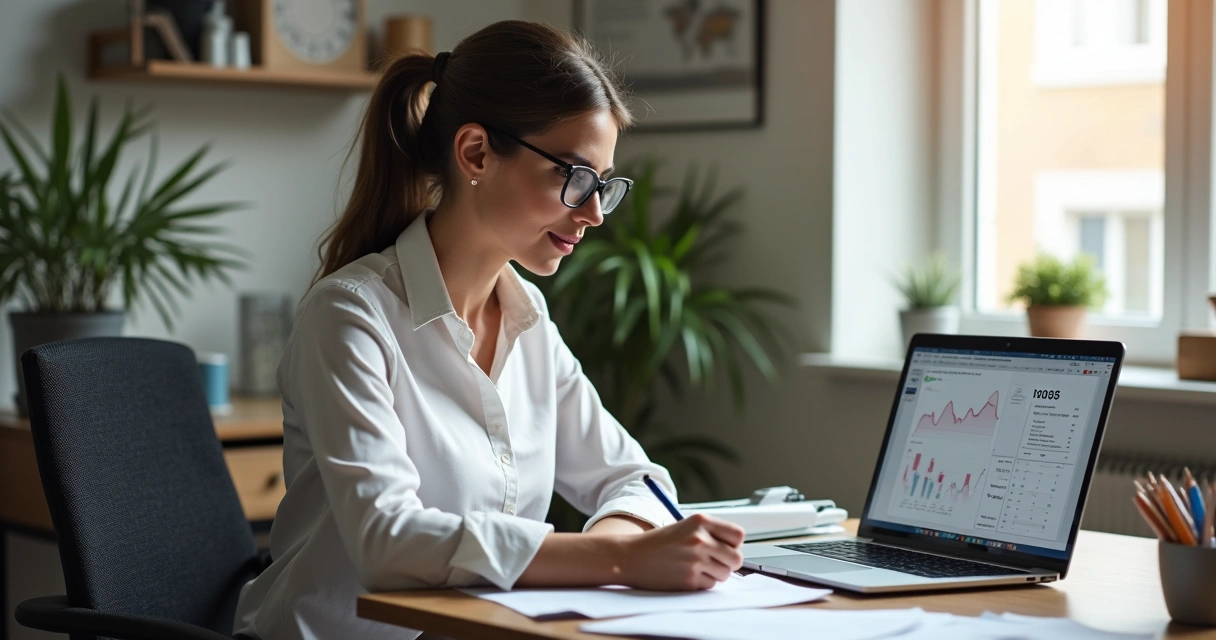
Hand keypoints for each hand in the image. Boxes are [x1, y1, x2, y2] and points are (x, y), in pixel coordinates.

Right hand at [618, 513, 745, 590]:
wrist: (630, 557)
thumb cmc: (657, 543)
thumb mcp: (684, 527)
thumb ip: (710, 534)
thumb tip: (735, 550)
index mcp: (700, 521)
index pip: (738, 535)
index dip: (733, 544)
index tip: (725, 547)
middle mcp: (700, 539)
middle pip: (736, 558)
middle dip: (729, 563)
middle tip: (715, 562)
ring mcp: (695, 560)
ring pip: (725, 574)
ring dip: (714, 574)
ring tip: (696, 567)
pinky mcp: (689, 580)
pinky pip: (710, 585)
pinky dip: (702, 583)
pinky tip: (686, 575)